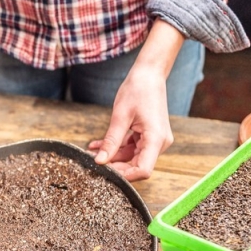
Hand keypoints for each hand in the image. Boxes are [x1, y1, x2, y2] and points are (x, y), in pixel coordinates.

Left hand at [87, 19, 184, 180]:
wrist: (149, 74)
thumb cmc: (137, 89)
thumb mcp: (120, 116)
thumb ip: (111, 141)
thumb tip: (99, 161)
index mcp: (156, 138)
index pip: (143, 170)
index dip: (124, 175)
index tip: (105, 171)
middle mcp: (159, 142)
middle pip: (136, 166)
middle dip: (114, 166)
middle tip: (93, 161)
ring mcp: (155, 140)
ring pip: (132, 157)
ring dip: (112, 156)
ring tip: (91, 151)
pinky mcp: (149, 136)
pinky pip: (132, 147)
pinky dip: (116, 147)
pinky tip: (99, 144)